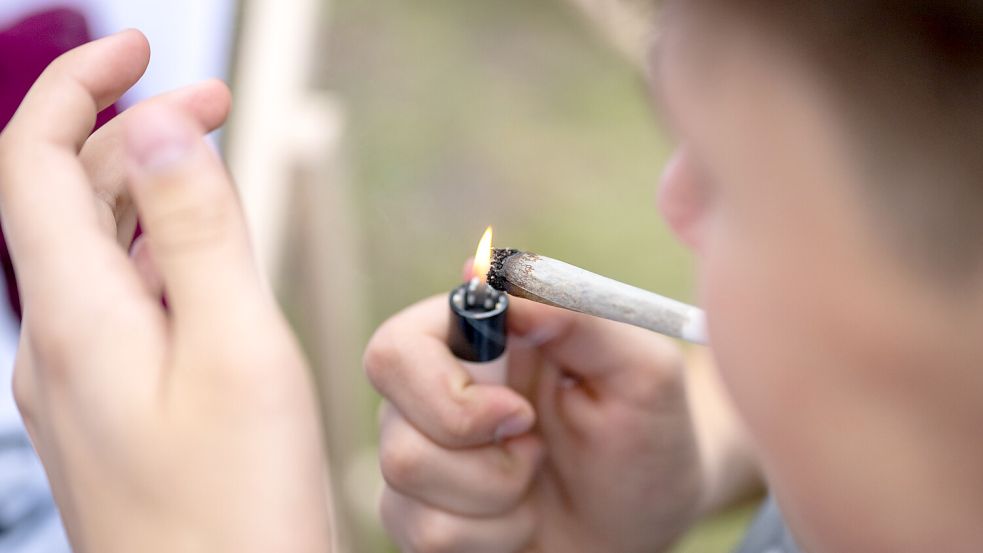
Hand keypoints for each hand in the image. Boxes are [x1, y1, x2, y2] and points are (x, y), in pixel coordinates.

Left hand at [0, 31, 331, 552]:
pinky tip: (210, 265)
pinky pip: (122, 307)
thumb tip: (156, 127)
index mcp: (75, 319)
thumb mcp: (234, 351)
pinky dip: (162, 257)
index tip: (139, 47)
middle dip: (131, 132)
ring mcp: (81, 382)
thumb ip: (196, 232)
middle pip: (66, 200)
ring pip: (97, 253)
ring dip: (149, 193)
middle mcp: (57, 345)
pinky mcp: (113, 411)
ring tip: (217, 170)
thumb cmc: (237, 512)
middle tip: (214, 104)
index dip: (75, 86)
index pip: (32, 163)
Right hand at [365, 294, 703, 551]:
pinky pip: (426, 534)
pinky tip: (521, 519)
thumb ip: (580, 315)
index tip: (519, 415)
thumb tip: (501, 282)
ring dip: (496, 497)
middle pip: (391, 420)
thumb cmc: (648, 436)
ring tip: (537, 482)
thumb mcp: (642, 370)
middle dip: (478, 456)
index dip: (446, 390)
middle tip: (536, 452)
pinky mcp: (421, 514)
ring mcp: (421, 455)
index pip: (399, 346)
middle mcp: (434, 391)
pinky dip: (492, 536)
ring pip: (406, 481)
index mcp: (477, 340)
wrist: (647, 522)